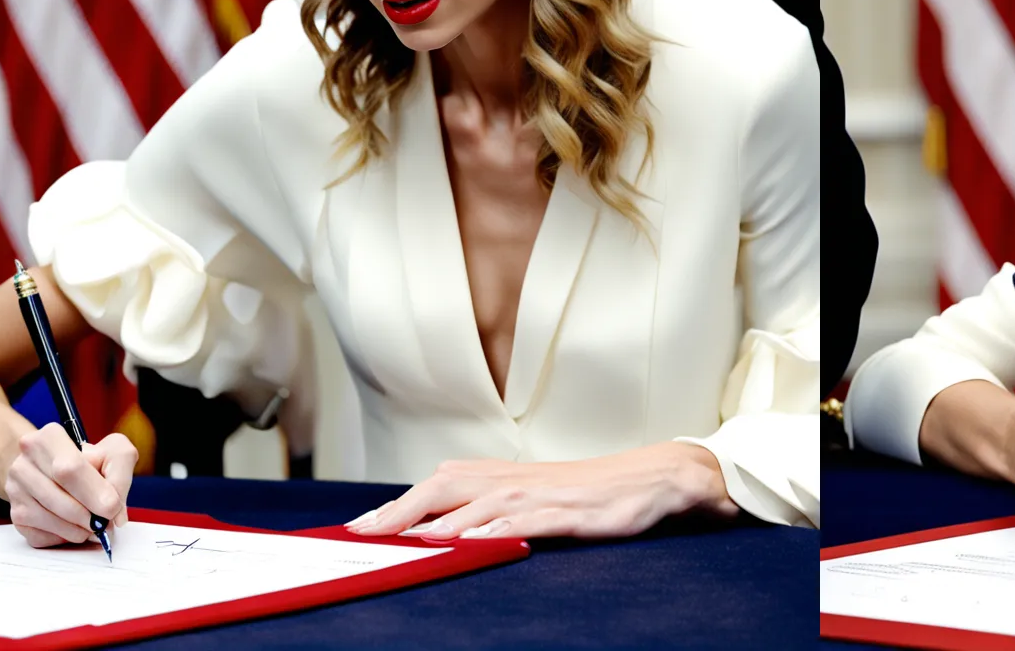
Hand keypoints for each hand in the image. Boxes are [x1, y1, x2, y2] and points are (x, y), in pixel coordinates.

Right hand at [3, 424, 135, 548]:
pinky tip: (73, 526)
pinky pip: (43, 536)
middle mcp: (24, 462)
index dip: (95, 492)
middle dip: (89, 514)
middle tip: (105, 521)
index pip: (71, 468)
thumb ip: (120, 476)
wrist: (51, 469)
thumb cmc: (87, 461)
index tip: (112, 507)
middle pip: (60, 497)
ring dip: (80, 529)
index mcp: (48, 438)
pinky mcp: (14, 515)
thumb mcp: (113, 453)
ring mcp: (15, 490)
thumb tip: (116, 514)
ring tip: (92, 523)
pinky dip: (66, 536)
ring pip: (51, 519)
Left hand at [344, 442, 740, 541]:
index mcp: (500, 475)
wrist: (655, 477)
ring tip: (404, 541)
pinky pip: (527, 520)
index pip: (435, 487)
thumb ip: (492, 507)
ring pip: (479, 504)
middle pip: (443, 489)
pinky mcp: (570, 511)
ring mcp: (542, 494)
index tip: (359, 527)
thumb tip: (444, 529)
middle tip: (362, 535)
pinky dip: (497, 528)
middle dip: (400, 511)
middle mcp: (513, 479)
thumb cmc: (591, 492)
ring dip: (439, 522)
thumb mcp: (535, 496)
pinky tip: (474, 540)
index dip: (395, 505)